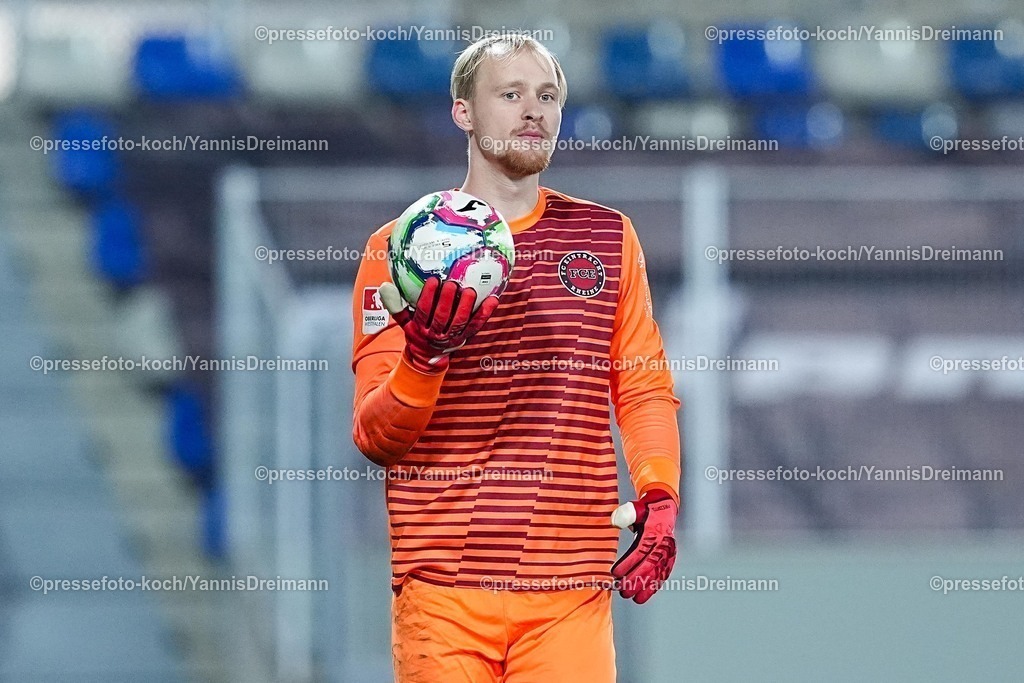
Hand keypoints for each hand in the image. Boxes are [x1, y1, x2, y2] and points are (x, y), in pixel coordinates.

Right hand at [378, 277, 497, 372]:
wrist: (429, 357)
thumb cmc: (418, 332)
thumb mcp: (404, 322)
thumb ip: (395, 305)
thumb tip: (385, 286)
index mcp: (420, 329)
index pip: (423, 312)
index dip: (428, 297)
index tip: (433, 280)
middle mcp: (436, 335)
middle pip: (442, 318)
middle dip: (447, 300)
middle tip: (452, 284)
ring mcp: (452, 337)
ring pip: (459, 323)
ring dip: (465, 307)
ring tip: (469, 291)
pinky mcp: (465, 337)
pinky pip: (476, 325)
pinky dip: (485, 313)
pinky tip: (492, 299)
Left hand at [610, 488, 677, 603]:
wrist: (664, 508)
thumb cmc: (646, 509)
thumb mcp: (636, 507)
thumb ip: (626, 513)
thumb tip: (615, 521)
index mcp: (654, 532)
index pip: (640, 550)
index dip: (628, 563)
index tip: (615, 573)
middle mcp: (663, 544)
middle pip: (649, 565)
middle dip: (636, 580)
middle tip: (622, 591)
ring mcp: (668, 552)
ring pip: (657, 573)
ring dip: (646, 587)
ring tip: (634, 599)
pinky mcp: (669, 558)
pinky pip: (662, 575)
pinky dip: (654, 586)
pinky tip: (645, 596)